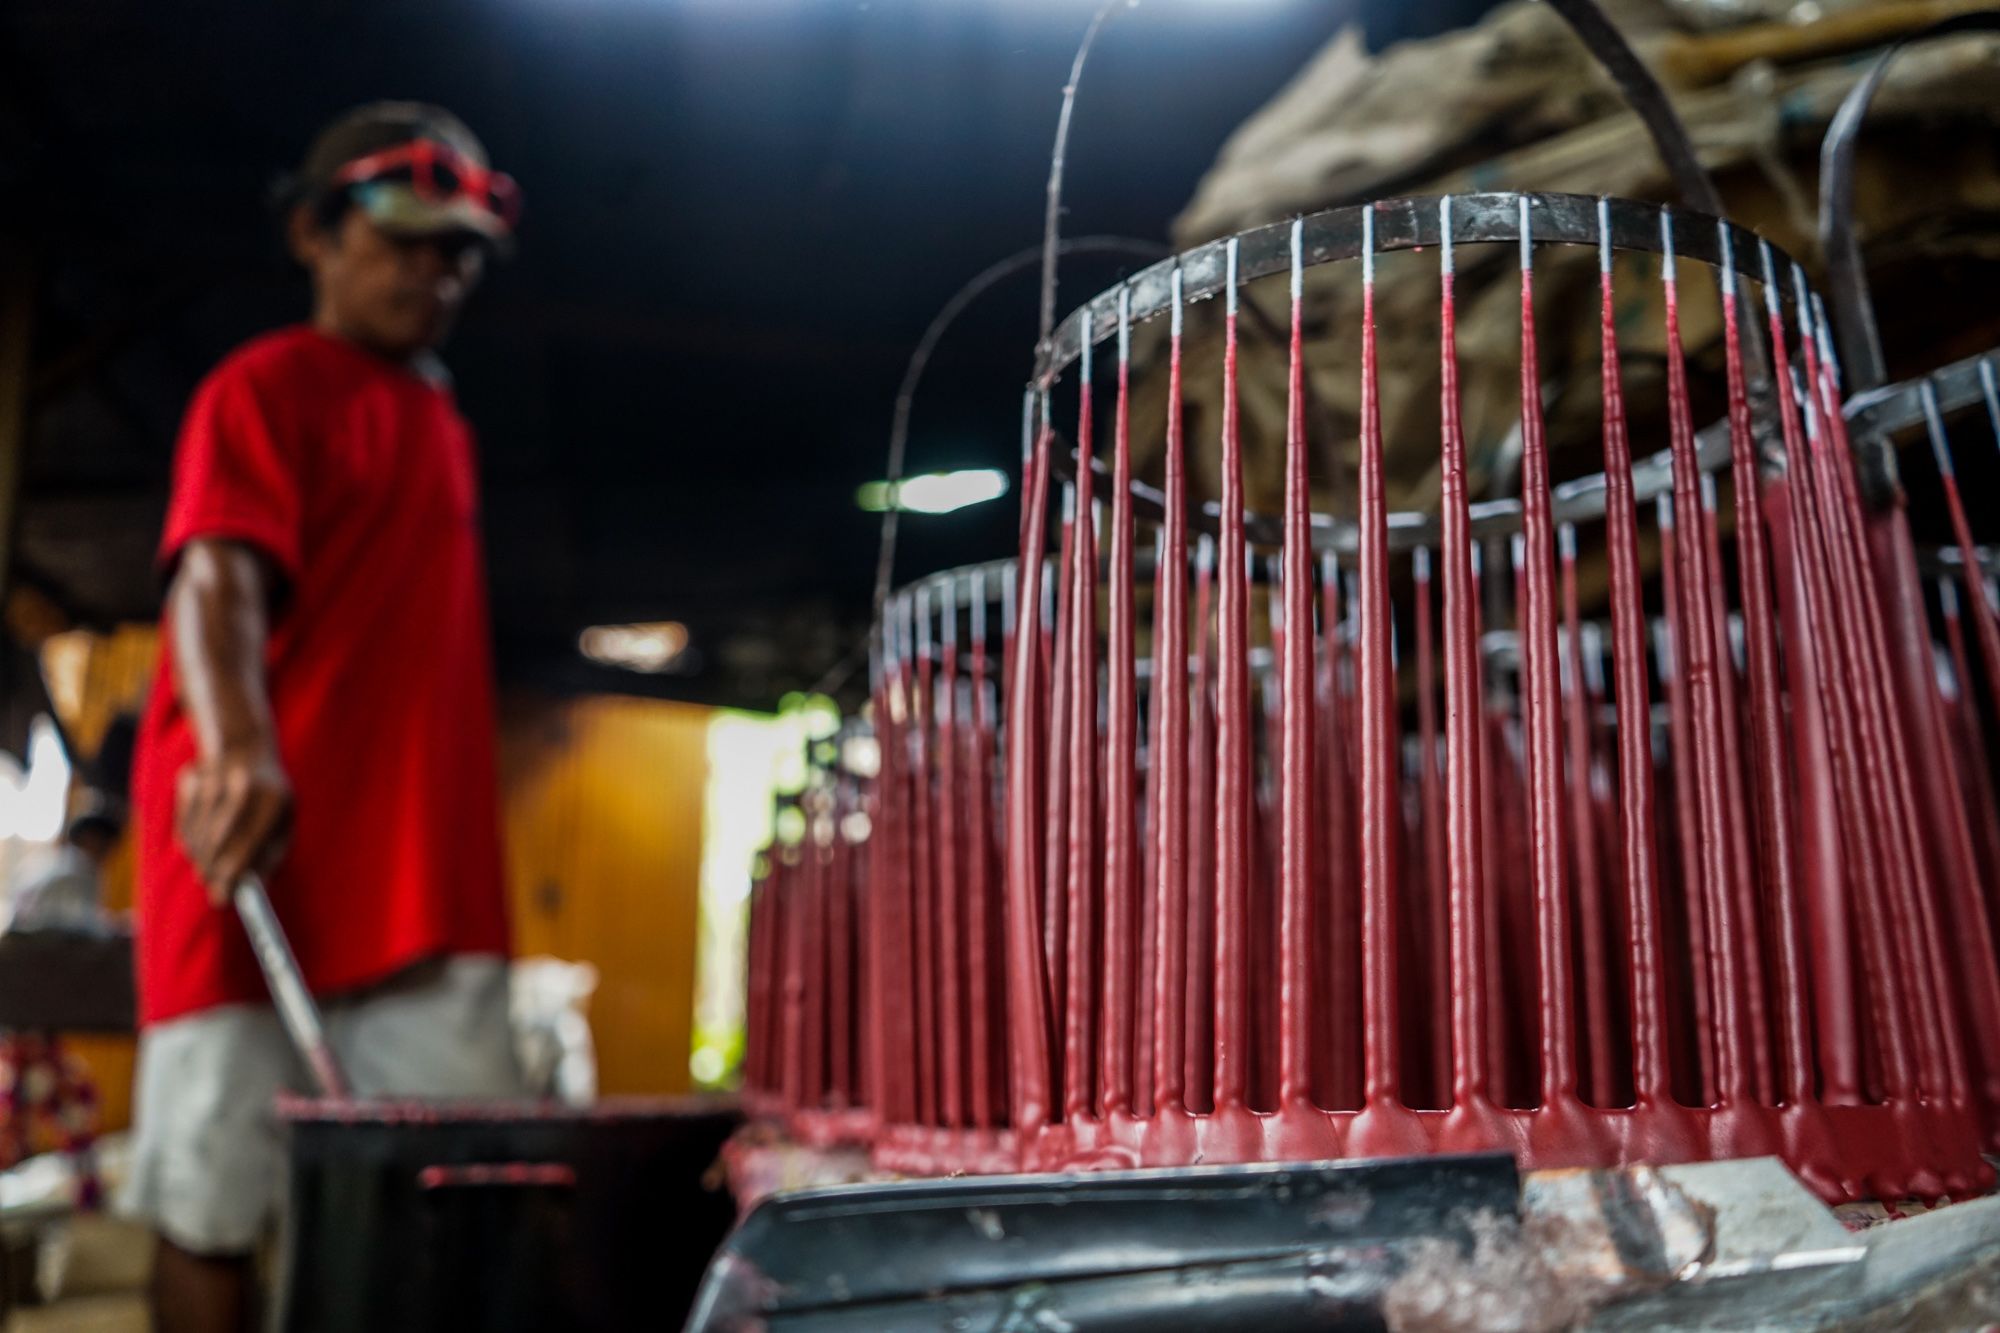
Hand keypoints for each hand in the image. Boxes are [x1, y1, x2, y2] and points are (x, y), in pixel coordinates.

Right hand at [175, 747, 293, 905]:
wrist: (245, 746)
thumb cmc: (268, 798)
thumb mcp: (281, 823)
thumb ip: (270, 858)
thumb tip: (251, 891)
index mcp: (275, 798)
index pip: (250, 841)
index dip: (233, 872)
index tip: (222, 898)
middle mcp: (245, 784)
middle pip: (219, 839)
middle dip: (212, 869)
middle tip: (210, 886)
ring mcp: (215, 777)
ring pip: (197, 832)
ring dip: (200, 855)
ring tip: (208, 861)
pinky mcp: (190, 775)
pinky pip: (182, 820)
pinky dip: (188, 836)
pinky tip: (200, 834)